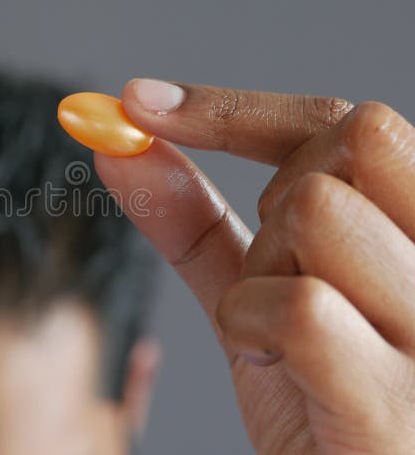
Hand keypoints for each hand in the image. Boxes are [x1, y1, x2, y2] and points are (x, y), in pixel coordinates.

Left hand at [95, 79, 414, 453]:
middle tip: (278, 276)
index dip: (233, 108)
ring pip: (316, 213)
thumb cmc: (315, 397)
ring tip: (282, 337)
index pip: (345, 121)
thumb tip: (120, 145)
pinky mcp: (397, 404)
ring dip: (260, 275)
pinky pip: (299, 305)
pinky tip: (274, 364)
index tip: (138, 103)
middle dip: (274, 204)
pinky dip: (251, 326)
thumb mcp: (253, 290)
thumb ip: (195, 220)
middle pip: (343, 147)